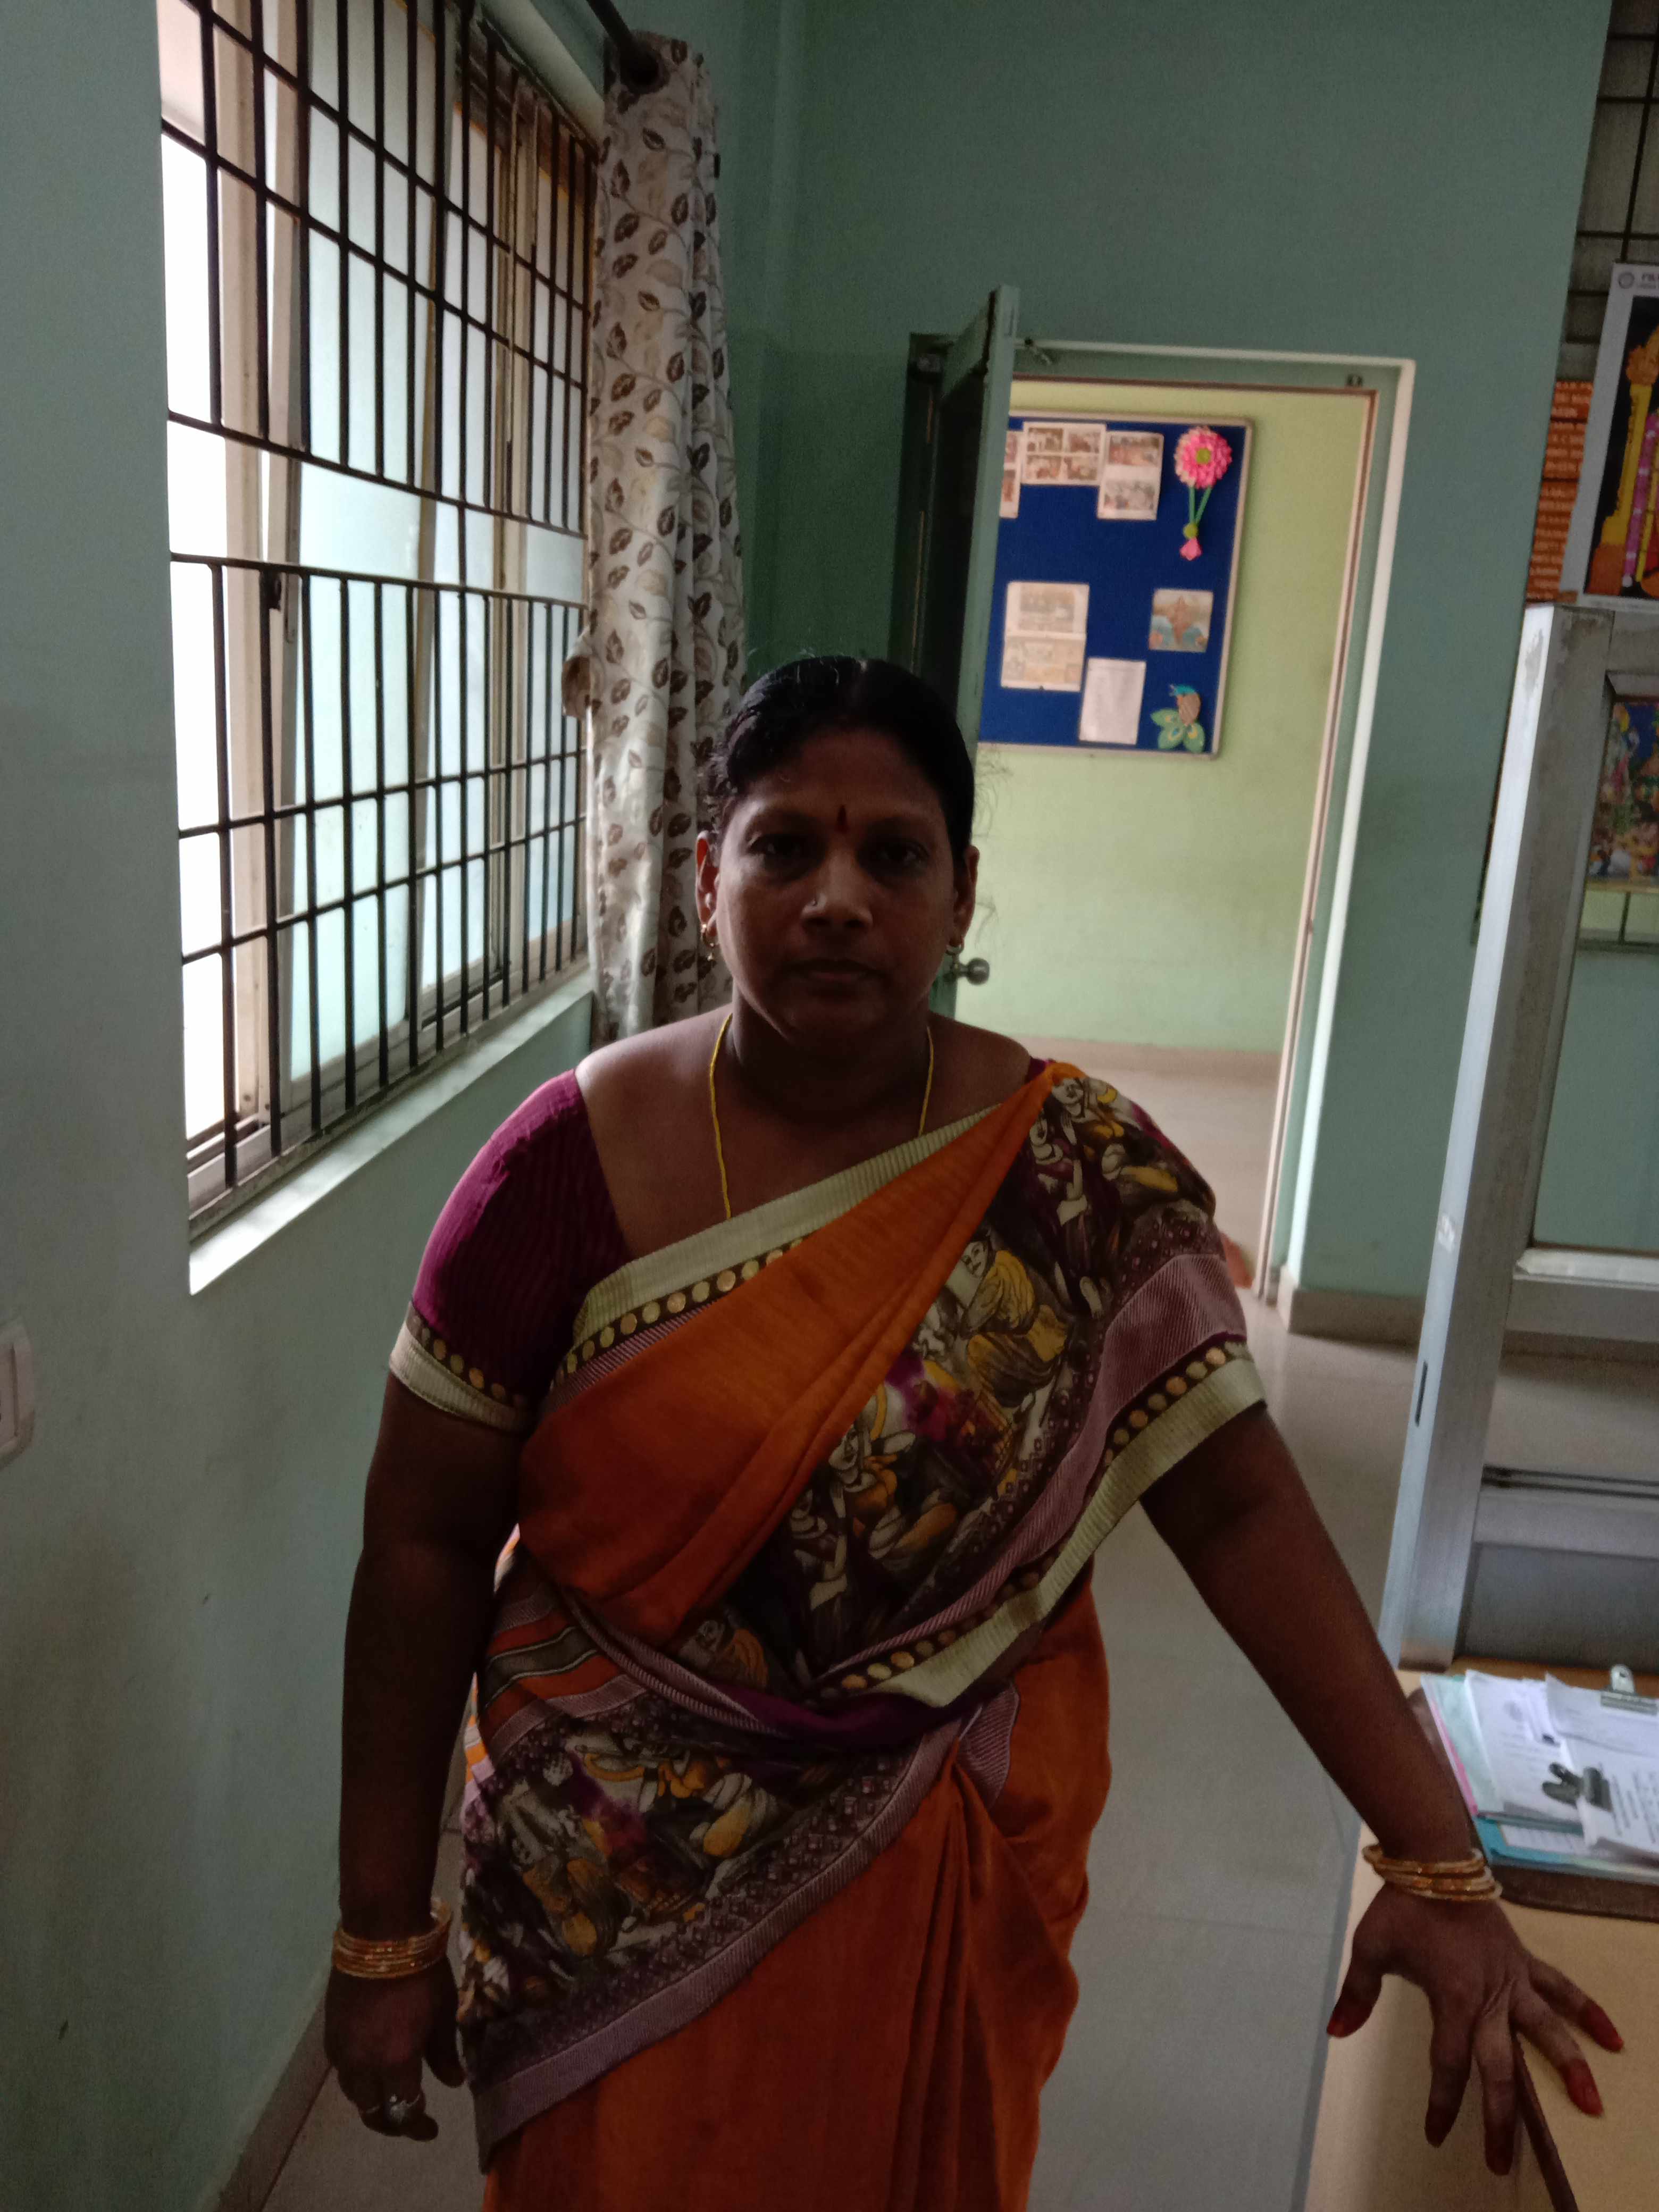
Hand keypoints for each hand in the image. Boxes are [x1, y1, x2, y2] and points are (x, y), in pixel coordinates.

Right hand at [324, 1960, 465, 2139]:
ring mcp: (342, 2049)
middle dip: (392, 2123)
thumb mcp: (442, 2012)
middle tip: (410, 2119)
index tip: (432, 2129)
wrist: (380, 1934)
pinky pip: (342, 2068)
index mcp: (396, 2062)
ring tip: (390, 2095)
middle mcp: (363, 2064)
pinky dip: (357, 2078)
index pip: (405, 2112)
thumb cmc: (421, 1971)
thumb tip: (453, 2082)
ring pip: (353, 2093)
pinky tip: (370, 2066)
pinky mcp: (329, 2033)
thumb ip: (444, 2052)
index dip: (418, 2127)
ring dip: (371, 2101)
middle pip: (372, 2111)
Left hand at [1328, 1886, 1622, 2173]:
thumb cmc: (1402, 1908)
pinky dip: (1587, 2010)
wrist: (1434, 1860)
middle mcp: (1490, 1997)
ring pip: (1547, 2032)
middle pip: (1500, 2067)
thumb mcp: (1370, 1950)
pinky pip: (1562, 1988)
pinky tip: (1612, 2037)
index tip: (1435, 2134)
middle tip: (1501, 2160)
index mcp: (1453, 1999)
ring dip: (1569, 2069)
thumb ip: (1357, 1995)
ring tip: (1591, 2105)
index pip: (1449, 2065)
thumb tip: (1335, 2033)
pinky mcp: (1524, 1961)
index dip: (1443, 2103)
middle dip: (1500, 2117)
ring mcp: (1513, 1980)